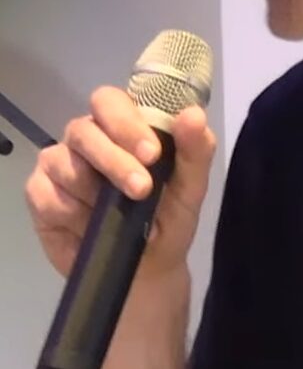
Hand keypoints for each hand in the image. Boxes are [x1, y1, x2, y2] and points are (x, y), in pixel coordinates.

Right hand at [24, 86, 216, 279]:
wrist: (148, 267)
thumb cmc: (169, 217)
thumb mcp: (192, 186)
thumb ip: (196, 149)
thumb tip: (193, 114)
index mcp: (124, 126)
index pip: (110, 102)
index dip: (126, 123)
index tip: (153, 153)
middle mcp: (88, 138)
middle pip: (83, 128)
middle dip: (113, 157)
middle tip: (141, 187)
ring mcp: (61, 165)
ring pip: (61, 160)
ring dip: (93, 187)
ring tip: (119, 212)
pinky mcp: (41, 195)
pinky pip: (43, 193)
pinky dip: (69, 209)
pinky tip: (89, 224)